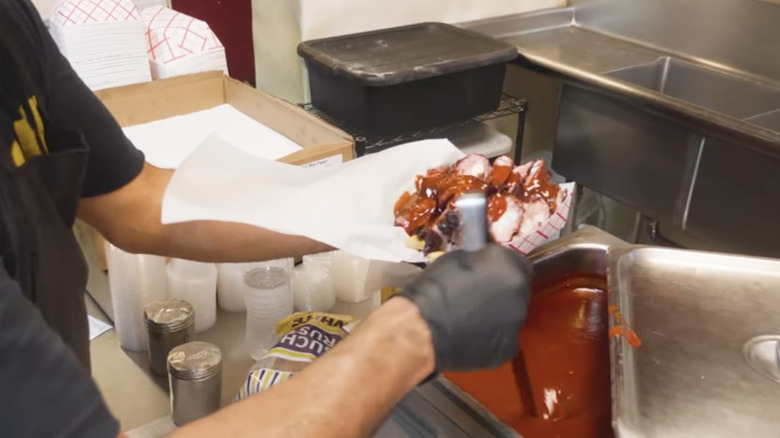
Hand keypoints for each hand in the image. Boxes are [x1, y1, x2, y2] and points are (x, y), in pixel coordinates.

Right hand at [398, 244, 531, 372]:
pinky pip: (503, 338)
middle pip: (516, 290)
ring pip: (511, 315)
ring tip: (472, 319)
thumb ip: (478, 262)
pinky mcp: (508, 349)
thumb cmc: (433, 288)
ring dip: (497, 314)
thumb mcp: (457, 259)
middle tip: (479, 297)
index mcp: (508, 267)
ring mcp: (516, 324)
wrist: (422, 328)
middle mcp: (520, 294)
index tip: (488, 273)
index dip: (501, 268)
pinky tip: (472, 337)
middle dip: (501, 291)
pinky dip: (491, 337)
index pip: (517, 263)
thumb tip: (482, 265)